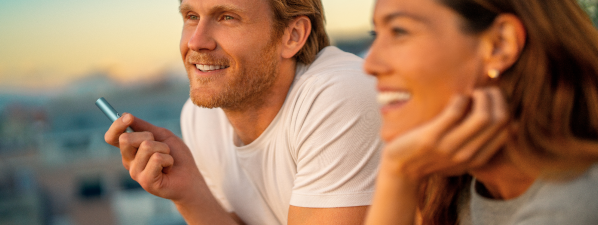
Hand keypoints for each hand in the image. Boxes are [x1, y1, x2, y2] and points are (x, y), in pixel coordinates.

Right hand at [104, 113, 201, 201]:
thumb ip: (144, 127)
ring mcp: (135, 172)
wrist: (190, 178)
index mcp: (130, 150)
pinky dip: (168, 159)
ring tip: (168, 159)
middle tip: (161, 146)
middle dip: (148, 135)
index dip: (117, 125)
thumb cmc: (177, 157)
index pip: (112, 137)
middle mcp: (129, 162)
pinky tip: (168, 169)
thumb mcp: (162, 136)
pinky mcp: (145, 181)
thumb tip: (125, 115)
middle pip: (125, 139)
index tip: (129, 117)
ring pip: (146, 146)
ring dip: (164, 149)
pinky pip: (157, 158)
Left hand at [381, 87, 510, 181]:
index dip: (504, 107)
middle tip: (483, 90)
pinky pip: (455, 112)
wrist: (401, 169)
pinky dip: (460, 99)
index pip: (508, 129)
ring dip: (482, 96)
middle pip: (500, 120)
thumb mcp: (459, 156)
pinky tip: (455, 98)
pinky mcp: (431, 138)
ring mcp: (450, 147)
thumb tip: (500, 116)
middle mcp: (468, 155)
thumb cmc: (430, 156)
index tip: (491, 99)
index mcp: (478, 158)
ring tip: (472, 92)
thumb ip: (478, 143)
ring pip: (483, 116)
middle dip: (496, 97)